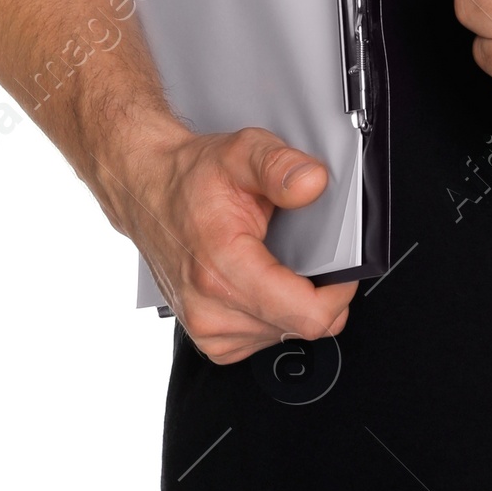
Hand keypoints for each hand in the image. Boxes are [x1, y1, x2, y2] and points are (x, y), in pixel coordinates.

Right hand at [103, 122, 356, 363]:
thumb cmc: (190, 178)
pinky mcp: (209, 339)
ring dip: (293, 304)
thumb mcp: (242, 151)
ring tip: (276, 262)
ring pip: (284, 335)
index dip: (339, 293)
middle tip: (308, 254)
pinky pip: (263, 339)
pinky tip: (261, 281)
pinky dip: (272, 314)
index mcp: (223, 267)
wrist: (148, 190)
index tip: (343, 269)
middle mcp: (211, 307)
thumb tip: (313, 183)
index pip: (306, 315)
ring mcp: (208, 328)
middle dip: (317, 292)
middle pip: (300, 326)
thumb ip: (280, 166)